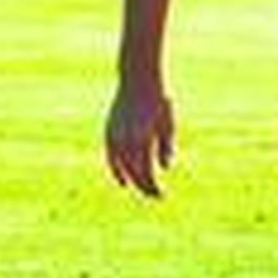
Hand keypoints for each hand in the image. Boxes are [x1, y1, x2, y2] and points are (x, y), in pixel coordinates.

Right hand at [105, 81, 174, 197]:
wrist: (138, 80)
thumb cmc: (159, 100)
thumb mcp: (168, 124)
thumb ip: (166, 147)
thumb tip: (165, 169)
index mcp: (142, 140)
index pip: (146, 173)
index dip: (153, 187)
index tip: (161, 195)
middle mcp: (126, 141)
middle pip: (134, 172)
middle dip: (144, 186)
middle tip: (155, 196)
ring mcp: (114, 136)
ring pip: (120, 166)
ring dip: (130, 180)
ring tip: (139, 190)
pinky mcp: (109, 131)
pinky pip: (111, 156)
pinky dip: (116, 169)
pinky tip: (122, 180)